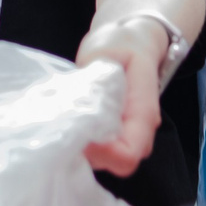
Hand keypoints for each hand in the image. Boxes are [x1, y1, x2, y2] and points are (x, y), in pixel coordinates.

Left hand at [75, 17, 167, 176]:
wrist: (134, 42)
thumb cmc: (121, 44)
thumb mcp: (105, 52)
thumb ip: (95, 82)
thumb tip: (80, 109)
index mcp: (142, 112)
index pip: (127, 154)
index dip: (101, 152)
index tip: (76, 133)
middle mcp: (139, 133)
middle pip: (116, 163)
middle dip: (88, 152)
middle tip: (63, 127)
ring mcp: (128, 137)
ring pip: (105, 161)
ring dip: (82, 148)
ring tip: (64, 121)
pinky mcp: (114, 138)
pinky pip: (97, 153)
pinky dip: (80, 144)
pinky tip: (68, 124)